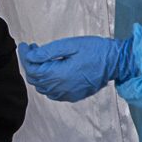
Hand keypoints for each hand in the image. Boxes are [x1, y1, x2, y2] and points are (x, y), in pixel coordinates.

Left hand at [19, 36, 134, 101]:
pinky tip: (52, 70)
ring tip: (41, 58)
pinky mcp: (74, 95)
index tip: (24, 45)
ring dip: (38, 73)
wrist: (117, 62)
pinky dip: (47, 83)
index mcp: (59, 75)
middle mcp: (61, 88)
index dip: (24, 56)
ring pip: (42, 87)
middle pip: (34, 79)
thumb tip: (31, 55)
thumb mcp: (70, 45)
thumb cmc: (96, 51)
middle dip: (30, 63)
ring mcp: (67, 94)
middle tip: (33, 49)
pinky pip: (52, 92)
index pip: (32, 69)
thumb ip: (48, 52)